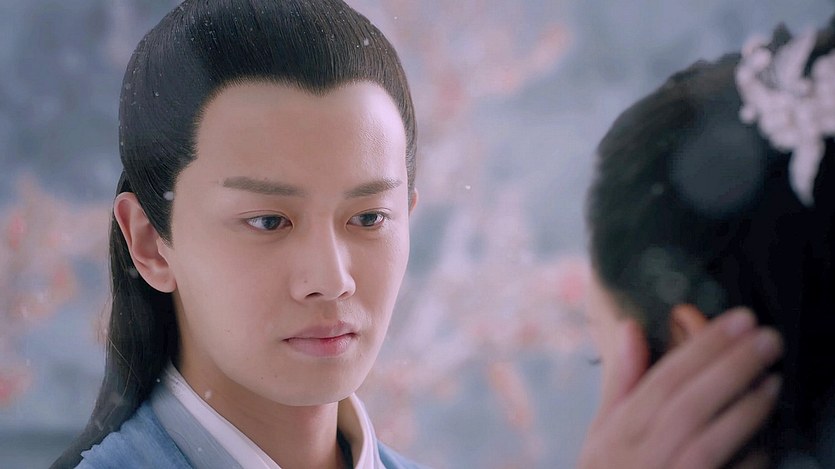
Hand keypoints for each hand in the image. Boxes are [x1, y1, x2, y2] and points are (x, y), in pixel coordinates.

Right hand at [578, 308, 782, 468]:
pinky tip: (768, 437)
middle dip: (730, 366)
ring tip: (774, 378)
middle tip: (768, 336)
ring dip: (744, 407)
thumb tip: (631, 326)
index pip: (662, 380)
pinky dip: (748, 458)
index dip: (702, 347)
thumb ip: (620, 380)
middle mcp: (639, 456)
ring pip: (707, 441)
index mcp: (616, 431)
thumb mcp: (603, 430)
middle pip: (687, 404)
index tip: (738, 319)